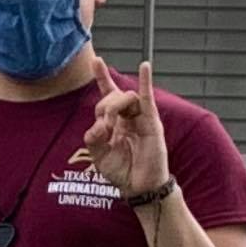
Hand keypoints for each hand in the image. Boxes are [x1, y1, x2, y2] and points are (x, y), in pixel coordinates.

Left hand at [78, 58, 171, 203]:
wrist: (139, 186)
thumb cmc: (122, 171)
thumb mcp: (99, 156)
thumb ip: (93, 139)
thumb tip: (97, 124)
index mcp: (114, 122)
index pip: (107, 95)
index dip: (102, 77)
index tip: (96, 60)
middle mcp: (127, 116)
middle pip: (112, 96)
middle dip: (104, 108)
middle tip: (103, 128)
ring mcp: (140, 117)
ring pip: (125, 97)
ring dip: (114, 107)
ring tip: (111, 126)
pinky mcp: (151, 122)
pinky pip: (147, 98)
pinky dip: (145, 81)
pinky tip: (145, 66)